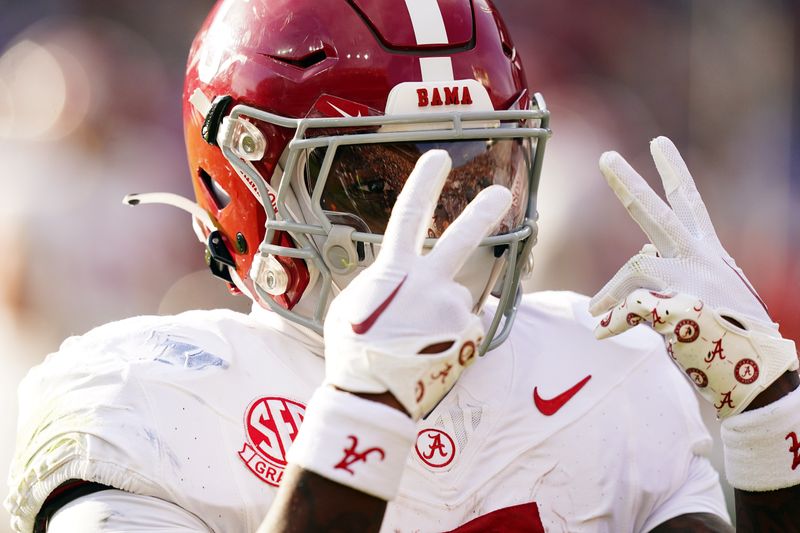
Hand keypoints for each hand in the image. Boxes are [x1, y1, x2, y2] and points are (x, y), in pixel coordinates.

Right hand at [323, 150, 511, 419]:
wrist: (371, 398)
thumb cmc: (353, 352)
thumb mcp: (353, 305)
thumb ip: (381, 283)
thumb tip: (399, 279)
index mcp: (394, 272)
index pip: (409, 214)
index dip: (425, 183)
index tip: (439, 158)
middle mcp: (430, 284)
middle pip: (461, 240)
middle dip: (482, 211)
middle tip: (501, 192)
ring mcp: (453, 309)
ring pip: (453, 298)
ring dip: (439, 314)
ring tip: (415, 343)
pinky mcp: (470, 335)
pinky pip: (462, 325)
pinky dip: (450, 335)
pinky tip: (430, 353)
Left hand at [589, 136, 796, 416]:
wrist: (759, 376)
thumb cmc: (729, 338)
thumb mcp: (700, 297)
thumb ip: (667, 279)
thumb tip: (631, 275)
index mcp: (708, 254)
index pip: (688, 204)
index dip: (673, 172)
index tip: (658, 144)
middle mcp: (701, 258)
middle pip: (658, 212)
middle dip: (629, 184)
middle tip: (605, 157)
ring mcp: (692, 281)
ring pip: (637, 268)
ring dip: (612, 291)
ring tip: (596, 310)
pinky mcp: (679, 307)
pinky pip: (630, 311)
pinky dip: (615, 322)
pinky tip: (606, 332)